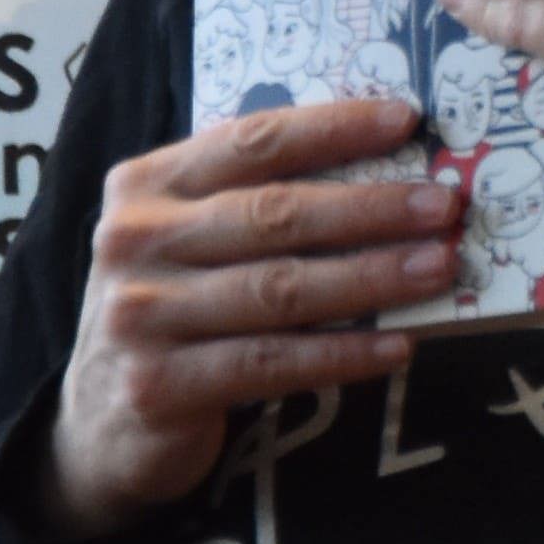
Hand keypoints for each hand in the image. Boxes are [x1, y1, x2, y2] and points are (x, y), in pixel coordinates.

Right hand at [36, 96, 466, 535]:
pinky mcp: (158, 385)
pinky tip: (397, 346)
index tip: (407, 120)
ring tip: (440, 268)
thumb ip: (254, 199)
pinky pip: (269, 363)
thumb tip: (384, 167)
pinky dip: (341, 354)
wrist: (99, 423)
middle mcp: (134, 240)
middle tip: (444, 205)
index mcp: (147, 185)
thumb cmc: (174, 310)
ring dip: (371, 277)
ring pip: (278, 289)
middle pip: (272, 214)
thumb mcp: (190, 240)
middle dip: (369, 208)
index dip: (333, 128)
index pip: (252, 141)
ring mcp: (140, 315)